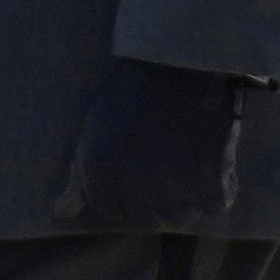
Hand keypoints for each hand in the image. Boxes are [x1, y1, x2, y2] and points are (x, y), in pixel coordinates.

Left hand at [52, 58, 255, 232]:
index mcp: (100, 180)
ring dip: (186, 193)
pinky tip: (210, 156)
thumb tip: (61, 213)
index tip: (138, 160)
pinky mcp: (212, 189)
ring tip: (187, 154)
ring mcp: (174, 195)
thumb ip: (80, 177)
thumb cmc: (132, 93)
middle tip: (166, 155)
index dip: (126, 187)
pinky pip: (215, 206)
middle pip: (148, 217)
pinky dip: (218, 185)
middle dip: (155, 194)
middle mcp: (134, 194)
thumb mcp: (95, 130)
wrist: (181, 62)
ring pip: (181, 216)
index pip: (113, 211)